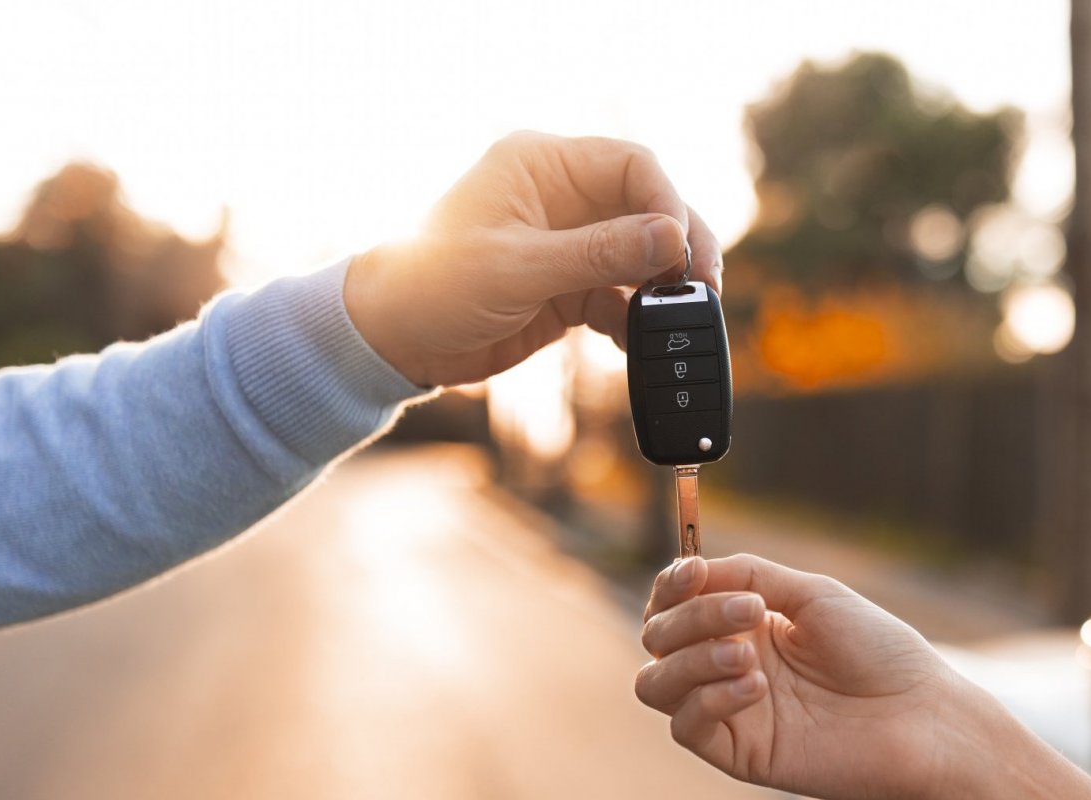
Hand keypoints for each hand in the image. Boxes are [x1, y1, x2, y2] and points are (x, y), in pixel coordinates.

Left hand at [343, 132, 721, 386]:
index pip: (632, 165)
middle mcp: (561, 198)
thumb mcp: (519, 268)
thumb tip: (672, 237)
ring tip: (679, 320)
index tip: (682, 249)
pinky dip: (636, 319)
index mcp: (542, 166)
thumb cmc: (434, 287)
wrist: (390, 340)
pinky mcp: (567, 287)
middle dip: (678, 247)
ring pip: (641, 255)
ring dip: (663, 287)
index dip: (667, 202)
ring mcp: (567, 244)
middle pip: (648, 209)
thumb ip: (599, 253)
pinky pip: (620, 296)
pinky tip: (641, 344)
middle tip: (699, 288)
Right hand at [635, 554, 998, 799]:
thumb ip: (749, 574)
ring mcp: (729, 710)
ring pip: (655, 684)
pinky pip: (686, 727)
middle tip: (750, 612)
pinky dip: (709, 699)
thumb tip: (695, 567)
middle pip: (657, 638)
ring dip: (690, 659)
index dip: (671, 585)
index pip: (674, 603)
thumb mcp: (812, 593)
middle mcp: (727, 664)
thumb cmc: (878, 650)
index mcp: (743, 624)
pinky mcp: (739, 753)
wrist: (921, 716)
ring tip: (747, 655)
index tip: (694, 572)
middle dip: (691, 617)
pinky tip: (755, 687)